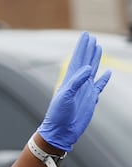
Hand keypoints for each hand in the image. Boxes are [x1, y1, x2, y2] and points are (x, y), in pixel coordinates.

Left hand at [37, 31, 111, 151]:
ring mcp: (84, 90)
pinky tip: (107, 73)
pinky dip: (104, 79)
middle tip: (91, 38)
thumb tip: (87, 68)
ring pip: (92, 71)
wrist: (61, 130)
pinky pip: (99, 86)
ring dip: (95, 59)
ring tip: (98, 49)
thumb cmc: (58, 114)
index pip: (77, 59)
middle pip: (85, 61)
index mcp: (70, 80)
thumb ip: (76, 82)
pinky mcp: (90, 99)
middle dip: (88, 49)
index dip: (82, 47)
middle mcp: (78, 83)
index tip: (86, 35)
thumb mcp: (65, 96)